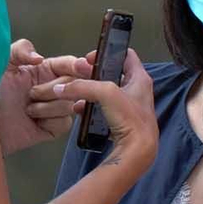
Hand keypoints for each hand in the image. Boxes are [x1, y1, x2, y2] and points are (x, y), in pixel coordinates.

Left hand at [0, 39, 93, 155]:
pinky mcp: (49, 128)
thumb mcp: (0, 63)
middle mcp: (48, 88)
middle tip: (31, 93)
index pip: (68, 64)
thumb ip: (20, 49)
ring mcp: (50, 109)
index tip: (83, 66)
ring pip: (70, 104)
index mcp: (40, 70)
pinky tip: (34, 121)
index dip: (77, 64)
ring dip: (47, 106)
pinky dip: (50, 120)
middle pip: (73, 84)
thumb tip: (40, 57)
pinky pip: (64, 123)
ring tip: (27, 109)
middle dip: (53, 89)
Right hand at [49, 49, 157, 175]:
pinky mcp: (123, 121)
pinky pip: (104, 109)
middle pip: (112, 74)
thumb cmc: (130, 119)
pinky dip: (92, 108)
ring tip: (77, 96)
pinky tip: (81, 111)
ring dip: (90, 93)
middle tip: (79, 76)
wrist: (137, 151)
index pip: (125, 54)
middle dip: (93, 75)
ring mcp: (130, 107)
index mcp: (140, 78)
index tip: (90, 58)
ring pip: (106, 93)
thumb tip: (62, 88)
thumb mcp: (105, 93)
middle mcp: (137, 91)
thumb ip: (82, 87)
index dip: (106, 52)